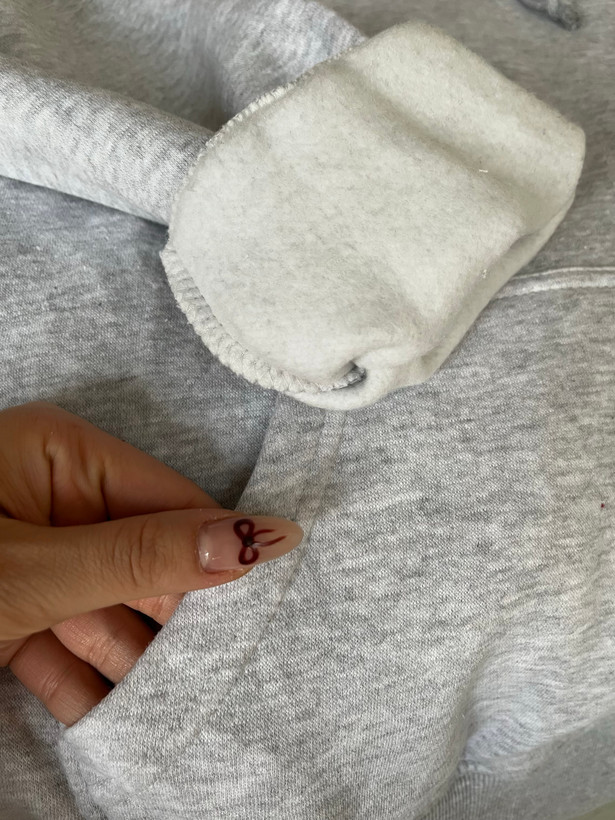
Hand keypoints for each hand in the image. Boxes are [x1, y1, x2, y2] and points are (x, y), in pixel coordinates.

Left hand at [0, 401, 302, 725]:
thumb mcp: (36, 567)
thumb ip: (143, 557)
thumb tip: (252, 536)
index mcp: (60, 456)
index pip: (172, 504)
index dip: (218, 556)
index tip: (265, 610)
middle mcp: (51, 500)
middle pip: (144, 561)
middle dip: (174, 623)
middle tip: (222, 674)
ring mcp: (32, 557)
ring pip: (106, 612)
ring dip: (133, 667)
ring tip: (179, 708)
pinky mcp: (12, 608)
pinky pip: (63, 645)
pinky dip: (83, 684)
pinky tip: (118, 722)